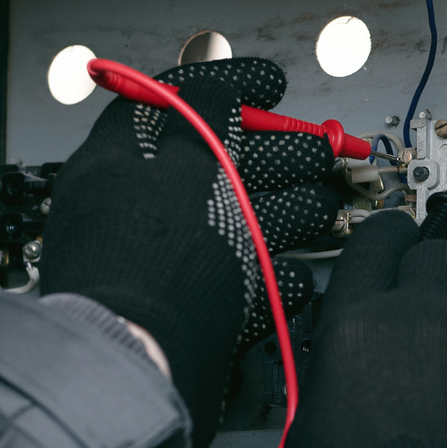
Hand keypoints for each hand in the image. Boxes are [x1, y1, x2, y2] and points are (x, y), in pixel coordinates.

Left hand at [42, 57, 333, 441]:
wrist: (138, 363)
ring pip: (235, 227)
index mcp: (121, 165)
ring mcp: (164, 267)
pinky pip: (237, 290)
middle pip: (217, 167)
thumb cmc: (150, 260)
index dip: (228, 85)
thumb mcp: (185, 161)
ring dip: (287, 212)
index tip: (273, 83)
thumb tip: (217, 89)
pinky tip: (293, 275)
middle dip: (276, 156)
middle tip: (319, 154)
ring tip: (325, 208)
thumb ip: (205, 116)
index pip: (173, 103)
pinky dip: (269, 280)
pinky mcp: (189, 316)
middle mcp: (139, 213)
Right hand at [285, 213, 446, 447]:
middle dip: (442, 289)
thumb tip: (348, 377)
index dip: (388, 241)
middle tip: (443, 341)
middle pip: (444, 262)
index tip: (400, 239)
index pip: (375, 247)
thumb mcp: (311, 444)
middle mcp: (438, 317)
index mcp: (364, 329)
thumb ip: (337, 384)